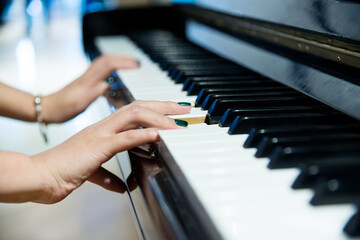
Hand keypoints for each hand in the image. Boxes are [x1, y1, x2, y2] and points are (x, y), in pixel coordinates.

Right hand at [30, 100, 190, 203]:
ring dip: (159, 117)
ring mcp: (100, 134)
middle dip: (163, 106)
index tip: (172, 113)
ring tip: (178, 121)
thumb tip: (121, 186)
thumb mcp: (92, 171)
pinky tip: (158, 134)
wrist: (41, 176)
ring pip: (133, 116)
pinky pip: (124, 138)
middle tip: (183, 108)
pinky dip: (143, 135)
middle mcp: (103, 127)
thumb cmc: (62, 170)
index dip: (154, 110)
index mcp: (102, 130)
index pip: (132, 112)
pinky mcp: (96, 147)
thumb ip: (107, 176)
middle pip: (138, 107)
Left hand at [41, 54, 138, 122]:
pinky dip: (112, 72)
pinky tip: (116, 80)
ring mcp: (87, 79)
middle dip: (123, 58)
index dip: (124, 63)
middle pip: (107, 59)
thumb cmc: (62, 108)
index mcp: (88, 80)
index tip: (136, 65)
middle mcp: (88, 76)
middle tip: (136, 63)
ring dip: (118, 63)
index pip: (108, 65)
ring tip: (130, 67)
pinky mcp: (87, 83)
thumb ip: (95, 92)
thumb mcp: (80, 103)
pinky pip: (102, 73)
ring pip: (105, 64)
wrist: (48, 109)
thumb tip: (108, 84)